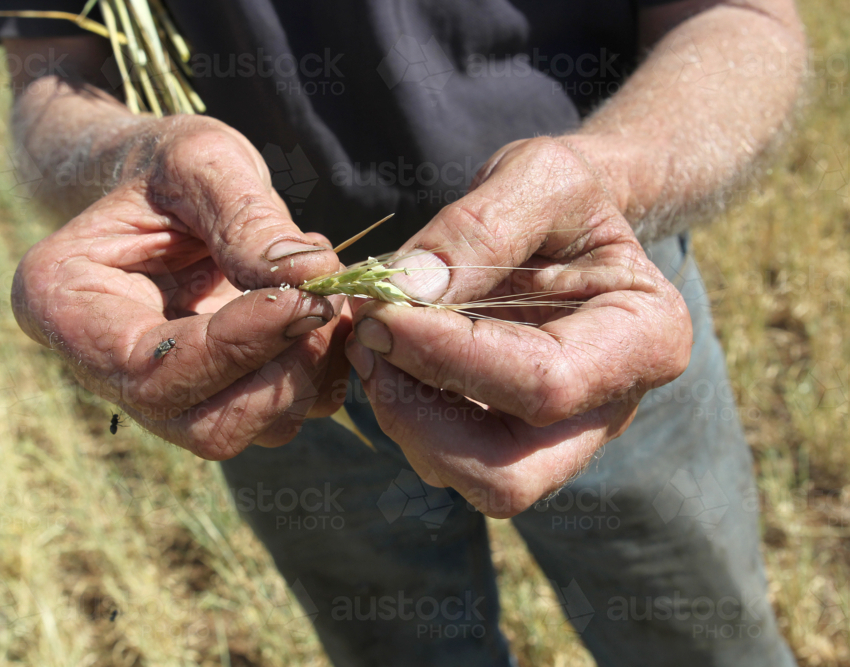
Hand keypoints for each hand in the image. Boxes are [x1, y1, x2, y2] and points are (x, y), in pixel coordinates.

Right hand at [12, 114, 350, 458]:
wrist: (166, 189)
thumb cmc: (166, 167)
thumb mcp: (199, 162)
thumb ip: (246, 218)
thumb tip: (311, 275)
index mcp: (67, 308)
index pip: (151, 368)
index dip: (236, 346)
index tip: (303, 300)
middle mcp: (107, 371)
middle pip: (201, 426)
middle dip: (278, 375)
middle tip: (325, 303)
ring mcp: (163, 394)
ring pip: (246, 430)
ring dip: (306, 373)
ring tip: (324, 294)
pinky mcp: (211, 397)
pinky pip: (275, 419)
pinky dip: (317, 377)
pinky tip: (322, 316)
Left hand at [344, 136, 692, 516]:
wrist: (567, 225)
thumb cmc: (566, 198)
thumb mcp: (540, 178)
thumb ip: (479, 228)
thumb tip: (406, 290)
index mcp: (646, 340)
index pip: (545, 384)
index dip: (450, 358)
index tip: (381, 311)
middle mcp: (607, 409)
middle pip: (509, 476)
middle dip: (419, 416)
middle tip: (368, 339)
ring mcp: (558, 437)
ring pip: (467, 478)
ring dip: (399, 412)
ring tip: (370, 333)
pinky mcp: (509, 439)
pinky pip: (444, 456)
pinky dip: (399, 410)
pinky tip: (384, 350)